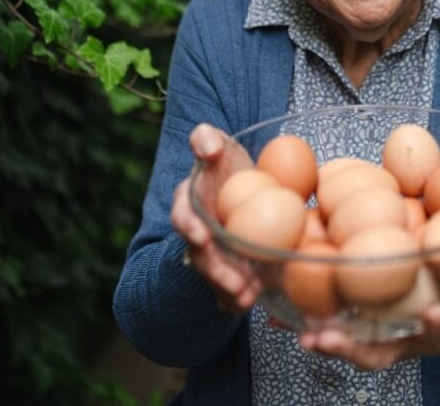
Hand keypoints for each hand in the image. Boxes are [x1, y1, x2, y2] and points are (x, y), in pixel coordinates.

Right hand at [170, 123, 260, 313]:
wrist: (245, 188)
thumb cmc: (228, 166)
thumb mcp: (220, 146)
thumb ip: (207, 140)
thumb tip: (207, 145)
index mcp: (189, 204)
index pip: (182, 216)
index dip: (189, 227)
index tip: (202, 235)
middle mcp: (197, 233)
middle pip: (200, 256)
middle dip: (215, 271)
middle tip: (235, 282)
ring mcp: (212, 255)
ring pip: (216, 278)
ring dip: (230, 290)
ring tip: (248, 298)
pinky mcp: (228, 270)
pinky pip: (230, 290)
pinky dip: (239, 298)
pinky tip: (257, 300)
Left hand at [296, 233, 439, 370]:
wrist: (434, 298)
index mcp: (433, 329)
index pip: (438, 333)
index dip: (436, 324)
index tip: (432, 310)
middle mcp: (400, 341)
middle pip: (376, 354)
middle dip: (352, 350)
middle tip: (329, 338)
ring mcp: (372, 338)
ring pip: (344, 346)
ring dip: (320, 339)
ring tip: (297, 330)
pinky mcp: (347, 325)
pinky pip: (321, 326)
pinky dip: (297, 321)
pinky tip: (273, 312)